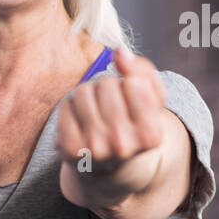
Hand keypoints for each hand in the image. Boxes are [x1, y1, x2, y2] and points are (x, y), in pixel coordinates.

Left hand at [56, 46, 167, 175]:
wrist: (109, 166)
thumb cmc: (133, 125)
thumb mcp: (152, 101)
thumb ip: (143, 71)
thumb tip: (119, 52)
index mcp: (150, 136)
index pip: (134, 83)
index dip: (130, 83)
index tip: (130, 102)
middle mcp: (122, 145)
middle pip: (106, 85)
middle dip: (108, 88)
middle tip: (110, 109)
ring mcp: (94, 149)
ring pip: (84, 91)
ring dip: (88, 95)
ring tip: (96, 113)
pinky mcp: (69, 149)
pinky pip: (66, 105)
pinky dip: (72, 107)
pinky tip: (80, 122)